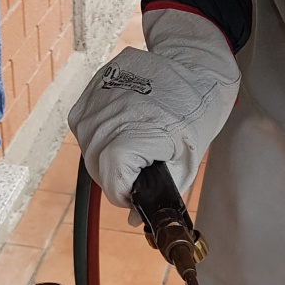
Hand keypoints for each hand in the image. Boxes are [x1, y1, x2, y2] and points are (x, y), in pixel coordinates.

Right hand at [68, 7, 239, 207]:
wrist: (197, 66)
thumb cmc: (196, 115)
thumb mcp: (184, 164)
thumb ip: (157, 194)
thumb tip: (133, 219)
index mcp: (132, 135)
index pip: (110, 179)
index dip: (123, 192)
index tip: (136, 192)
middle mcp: (108, 114)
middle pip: (96, 163)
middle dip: (116, 174)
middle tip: (141, 166)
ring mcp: (99, 94)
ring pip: (88, 142)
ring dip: (107, 150)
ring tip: (134, 142)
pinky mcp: (95, 82)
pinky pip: (87, 119)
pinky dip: (102, 128)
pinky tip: (125, 122)